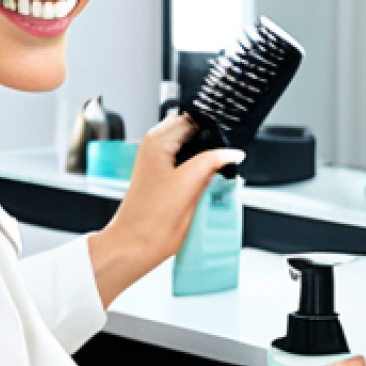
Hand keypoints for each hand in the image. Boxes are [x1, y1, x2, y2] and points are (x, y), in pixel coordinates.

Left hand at [87, 113, 243, 306]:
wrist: (133, 246)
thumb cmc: (151, 222)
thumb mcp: (189, 185)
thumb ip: (212, 162)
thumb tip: (232, 152)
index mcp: (157, 141)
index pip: (193, 119)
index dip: (212, 130)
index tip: (227, 144)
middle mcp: (153, 147)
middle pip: (191, 132)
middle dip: (209, 144)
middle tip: (222, 162)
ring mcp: (155, 162)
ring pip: (189, 148)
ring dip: (202, 158)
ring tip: (209, 177)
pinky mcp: (158, 177)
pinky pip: (183, 163)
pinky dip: (195, 170)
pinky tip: (199, 186)